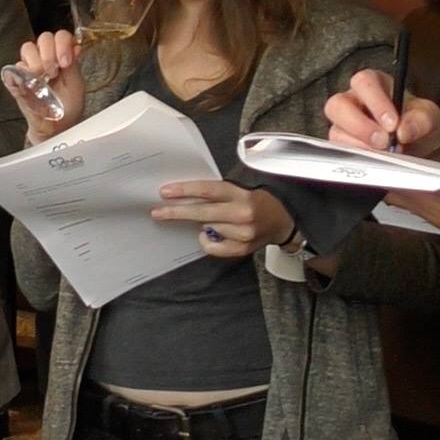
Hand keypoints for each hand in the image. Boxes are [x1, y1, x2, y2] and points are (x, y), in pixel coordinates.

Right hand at [3, 30, 85, 142]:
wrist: (54, 128)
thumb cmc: (66, 108)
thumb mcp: (76, 86)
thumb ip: (74, 66)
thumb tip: (75, 47)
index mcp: (63, 57)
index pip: (61, 36)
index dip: (62, 44)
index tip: (64, 62)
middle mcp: (47, 58)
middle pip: (44, 38)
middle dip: (49, 54)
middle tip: (53, 72)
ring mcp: (31, 66)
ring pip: (28, 48)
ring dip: (36, 63)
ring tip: (42, 79)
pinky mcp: (18, 77)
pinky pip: (16, 66)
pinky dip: (23, 74)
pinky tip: (31, 85)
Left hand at [149, 180, 293, 259]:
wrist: (281, 220)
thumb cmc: (254, 201)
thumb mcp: (238, 190)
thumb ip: (215, 193)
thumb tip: (183, 196)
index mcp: (240, 194)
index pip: (208, 190)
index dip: (185, 190)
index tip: (165, 192)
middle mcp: (242, 213)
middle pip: (203, 212)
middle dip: (177, 212)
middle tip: (157, 212)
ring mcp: (243, 233)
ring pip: (207, 229)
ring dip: (201, 225)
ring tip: (210, 221)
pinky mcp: (243, 249)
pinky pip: (213, 247)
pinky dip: (206, 241)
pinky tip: (210, 235)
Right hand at [324, 68, 439, 159]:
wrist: (419, 149)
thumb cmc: (418, 125)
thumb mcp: (429, 117)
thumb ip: (420, 121)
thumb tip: (403, 131)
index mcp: (375, 84)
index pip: (365, 82)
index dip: (375, 102)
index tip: (392, 123)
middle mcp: (354, 101)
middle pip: (338, 105)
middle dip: (360, 125)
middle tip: (383, 142)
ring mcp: (345, 125)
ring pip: (336, 131)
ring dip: (360, 145)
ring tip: (384, 154)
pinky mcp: (343, 146)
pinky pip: (340, 152)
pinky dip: (359, 158)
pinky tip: (376, 161)